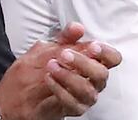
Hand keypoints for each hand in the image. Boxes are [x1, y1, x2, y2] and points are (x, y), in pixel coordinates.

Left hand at [0, 22, 121, 119]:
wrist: (24, 89)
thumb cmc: (45, 66)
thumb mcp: (53, 46)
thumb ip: (66, 36)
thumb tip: (77, 27)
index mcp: (94, 62)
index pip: (113, 59)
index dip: (107, 52)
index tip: (92, 46)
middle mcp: (94, 81)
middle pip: (102, 74)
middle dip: (83, 63)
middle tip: (64, 54)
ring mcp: (85, 97)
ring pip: (87, 91)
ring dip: (69, 76)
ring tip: (52, 66)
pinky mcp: (74, 109)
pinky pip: (72, 103)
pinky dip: (60, 90)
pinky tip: (49, 79)